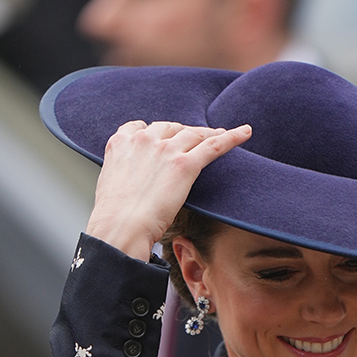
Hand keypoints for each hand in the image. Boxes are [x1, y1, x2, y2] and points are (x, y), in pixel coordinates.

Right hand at [85, 120, 251, 260]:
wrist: (120, 228)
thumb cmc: (115, 219)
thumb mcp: (112, 187)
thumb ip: (125, 177)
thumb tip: (135, 189)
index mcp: (121, 143)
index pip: (142, 128)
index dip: (157, 133)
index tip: (166, 138)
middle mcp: (144, 140)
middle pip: (172, 128)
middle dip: (185, 133)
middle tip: (198, 139)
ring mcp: (165, 150)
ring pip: (194, 134)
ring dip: (208, 133)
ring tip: (221, 134)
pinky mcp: (184, 165)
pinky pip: (214, 146)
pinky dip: (232, 137)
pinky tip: (245, 133)